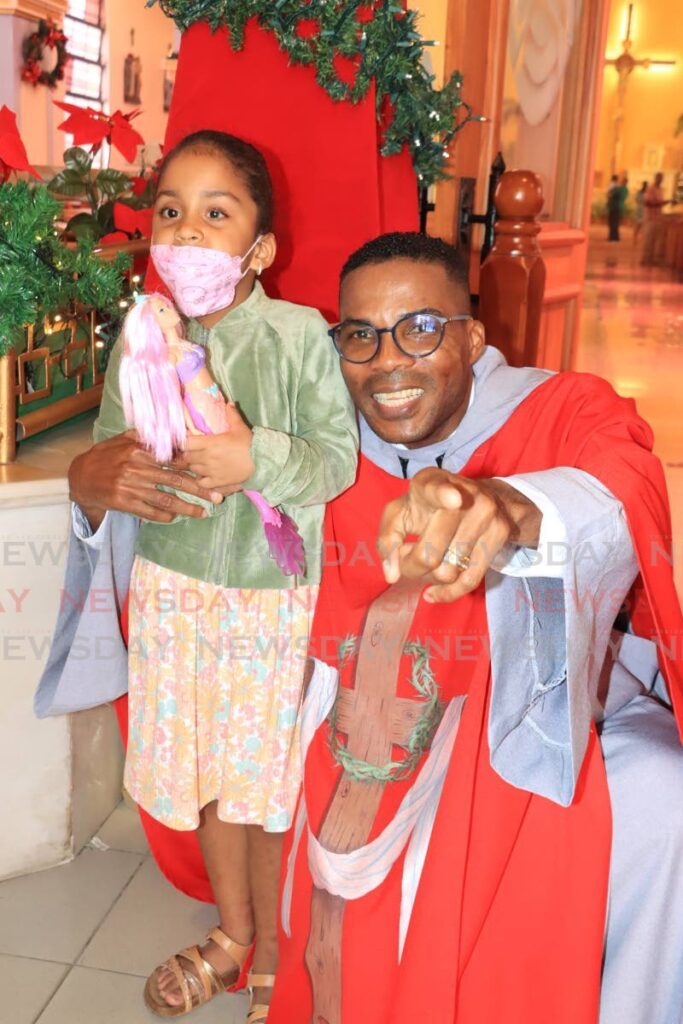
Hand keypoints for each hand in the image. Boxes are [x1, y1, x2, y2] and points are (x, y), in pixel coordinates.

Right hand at [68, 431, 222, 529]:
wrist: (81, 477)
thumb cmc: (106, 456)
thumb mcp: (122, 440)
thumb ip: (145, 435)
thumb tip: (169, 430)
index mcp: (139, 450)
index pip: (173, 459)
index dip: (195, 466)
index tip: (212, 472)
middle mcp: (136, 468)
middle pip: (175, 480)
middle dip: (200, 490)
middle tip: (217, 498)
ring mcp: (130, 487)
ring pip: (166, 499)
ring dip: (187, 508)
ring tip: (203, 513)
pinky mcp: (124, 503)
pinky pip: (150, 511)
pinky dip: (164, 516)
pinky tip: (176, 517)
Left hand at [172, 403, 254, 488]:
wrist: (261, 462)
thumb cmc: (249, 444)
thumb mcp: (240, 427)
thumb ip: (232, 415)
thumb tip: (229, 403)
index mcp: (210, 443)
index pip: (186, 443)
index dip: (184, 441)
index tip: (188, 440)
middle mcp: (207, 458)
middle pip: (187, 457)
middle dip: (189, 453)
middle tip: (195, 451)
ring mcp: (211, 471)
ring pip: (193, 469)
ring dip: (195, 465)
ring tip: (201, 462)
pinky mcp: (217, 482)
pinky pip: (201, 482)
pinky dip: (200, 479)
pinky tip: (205, 475)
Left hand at [377, 468, 540, 603]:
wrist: (477, 496)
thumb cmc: (426, 507)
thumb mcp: (400, 512)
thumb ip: (388, 539)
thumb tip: (392, 575)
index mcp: (432, 481)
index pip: (438, 489)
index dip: (445, 495)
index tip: (454, 501)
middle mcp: (463, 493)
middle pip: (429, 553)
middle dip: (411, 567)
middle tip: (407, 559)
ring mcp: (485, 513)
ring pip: (448, 571)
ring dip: (429, 576)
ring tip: (427, 561)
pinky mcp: (500, 532)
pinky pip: (470, 579)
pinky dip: (447, 593)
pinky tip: (432, 593)